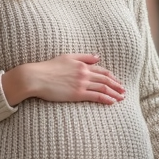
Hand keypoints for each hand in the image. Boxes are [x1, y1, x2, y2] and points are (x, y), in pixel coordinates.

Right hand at [2, 54, 124, 105]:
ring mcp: (81, 83)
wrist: (35, 77)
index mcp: (82, 64)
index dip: (112, 77)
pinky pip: (96, 96)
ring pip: (103, 88)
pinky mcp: (77, 94)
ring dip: (114, 93)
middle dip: (117, 85)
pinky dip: (106, 99)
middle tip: (124, 91)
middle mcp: (84, 73)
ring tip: (121, 98)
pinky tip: (112, 102)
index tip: (117, 81)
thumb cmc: (48, 67)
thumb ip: (83, 57)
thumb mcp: (67, 57)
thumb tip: (97, 57)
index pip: (102, 70)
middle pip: (106, 79)